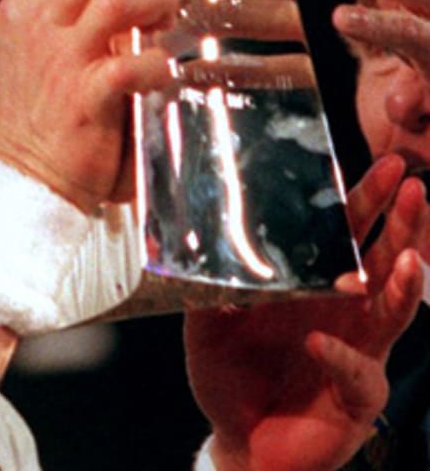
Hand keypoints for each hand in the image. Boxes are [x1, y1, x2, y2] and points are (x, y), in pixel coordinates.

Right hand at [0, 0, 179, 212]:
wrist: (19, 178)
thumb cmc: (41, 111)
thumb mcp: (45, 48)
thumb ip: (76, 12)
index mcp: (28, 6)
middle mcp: (38, 25)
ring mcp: (58, 61)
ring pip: (114, 2)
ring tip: (173, 7)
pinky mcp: (82, 100)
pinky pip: (128, 65)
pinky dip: (155, 61)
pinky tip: (168, 68)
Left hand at [185, 155, 426, 470]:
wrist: (241, 441)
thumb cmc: (229, 377)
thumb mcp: (205, 325)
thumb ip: (205, 290)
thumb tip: (198, 249)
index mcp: (312, 284)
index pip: (343, 233)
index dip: (362, 199)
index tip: (379, 165)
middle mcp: (344, 309)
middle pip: (381, 257)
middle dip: (400, 221)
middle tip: (412, 186)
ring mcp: (357, 350)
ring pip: (392, 309)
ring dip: (403, 282)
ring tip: (408, 258)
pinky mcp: (357, 395)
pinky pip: (355, 370)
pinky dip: (339, 356)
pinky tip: (319, 342)